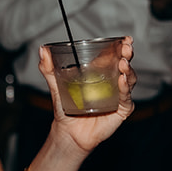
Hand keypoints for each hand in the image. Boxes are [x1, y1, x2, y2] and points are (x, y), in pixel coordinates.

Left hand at [38, 36, 136, 151]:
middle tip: (127, 47)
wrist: (69, 131)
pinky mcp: (121, 110)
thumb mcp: (56, 86)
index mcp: (100, 74)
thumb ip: (49, 69)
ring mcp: (119, 96)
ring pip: (129, 80)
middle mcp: (112, 83)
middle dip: (127, 55)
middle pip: (124, 65)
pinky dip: (124, 88)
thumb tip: (42, 50)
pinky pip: (125, 97)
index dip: (120, 47)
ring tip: (123, 63)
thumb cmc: (66, 108)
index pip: (113, 56)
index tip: (125, 39)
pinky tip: (121, 80)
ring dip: (127, 70)